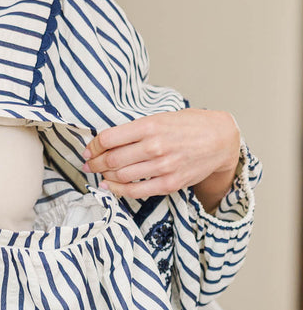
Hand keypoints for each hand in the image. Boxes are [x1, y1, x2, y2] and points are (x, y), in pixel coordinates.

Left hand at [82, 109, 240, 207]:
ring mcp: (163, 166)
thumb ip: (135, 129)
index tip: (88, 150)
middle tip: (89, 164)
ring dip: (104, 177)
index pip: (108, 138)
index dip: (93, 146)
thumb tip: (107, 141)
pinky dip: (119, 191)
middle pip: (111, 159)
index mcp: (149, 126)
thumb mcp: (160, 117)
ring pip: (121, 176)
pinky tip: (111, 187)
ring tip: (99, 174)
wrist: (220, 139)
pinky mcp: (170, 183)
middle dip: (94, 163)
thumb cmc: (189, 125)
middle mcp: (155, 146)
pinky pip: (137, 191)